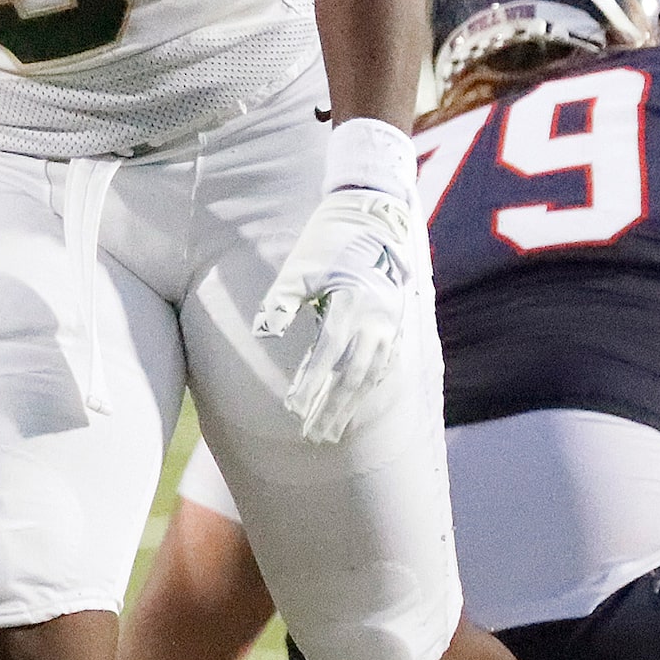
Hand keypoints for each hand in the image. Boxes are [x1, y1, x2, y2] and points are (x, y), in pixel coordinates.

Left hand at [254, 185, 419, 443]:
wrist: (373, 222)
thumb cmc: (327, 244)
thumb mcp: (299, 268)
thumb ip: (282, 302)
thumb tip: (264, 332)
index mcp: (349, 307)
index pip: (327, 356)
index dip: (310, 385)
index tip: (293, 409)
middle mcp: (373, 322)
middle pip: (351, 376)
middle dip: (332, 408)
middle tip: (314, 436)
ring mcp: (389, 327)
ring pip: (369, 375)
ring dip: (350, 405)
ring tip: (333, 431)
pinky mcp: (396, 327)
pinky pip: (383, 366)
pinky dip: (369, 388)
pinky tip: (355, 405)